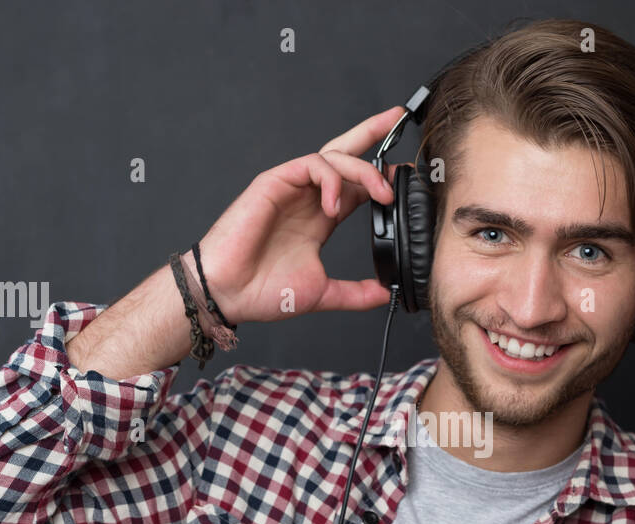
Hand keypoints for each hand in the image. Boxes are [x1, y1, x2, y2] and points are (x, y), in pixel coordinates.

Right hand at [192, 106, 404, 323]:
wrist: (229, 293)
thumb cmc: (263, 291)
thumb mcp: (324, 294)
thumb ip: (356, 294)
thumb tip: (385, 294)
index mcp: (320, 218)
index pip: (356, 185)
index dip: (380, 176)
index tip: (405, 177)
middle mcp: (309, 198)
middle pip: (344, 153)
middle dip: (372, 131)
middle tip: (398, 117)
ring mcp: (292, 188)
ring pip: (334, 157)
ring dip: (364, 170)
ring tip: (381, 194)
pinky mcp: (275, 182)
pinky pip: (312, 165)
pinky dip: (332, 180)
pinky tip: (336, 206)